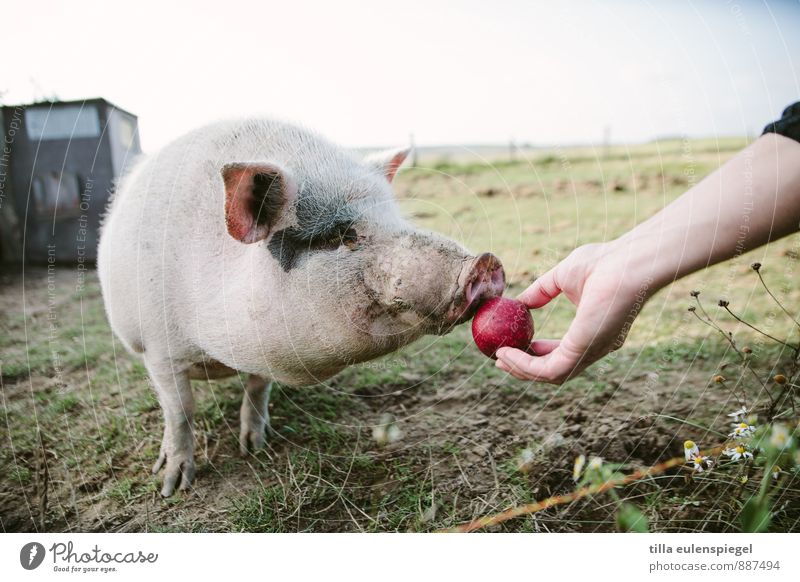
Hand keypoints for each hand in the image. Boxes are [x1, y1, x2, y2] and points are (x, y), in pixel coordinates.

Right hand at [495, 242, 655, 383]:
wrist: (627, 261)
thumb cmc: (604, 262)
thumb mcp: (562, 277)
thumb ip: (542, 291)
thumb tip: (520, 302)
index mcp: (593, 331)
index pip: (562, 352)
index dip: (535, 354)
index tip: (513, 346)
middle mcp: (595, 348)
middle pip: (555, 370)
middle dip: (525, 368)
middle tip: (501, 359)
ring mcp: (591, 352)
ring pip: (550, 375)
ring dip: (521, 370)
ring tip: (499, 358)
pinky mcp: (583, 352)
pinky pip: (548, 369)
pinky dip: (525, 365)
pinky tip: (506, 353)